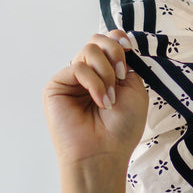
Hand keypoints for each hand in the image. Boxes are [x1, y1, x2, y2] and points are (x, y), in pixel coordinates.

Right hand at [43, 30, 148, 169]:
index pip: (108, 42)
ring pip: (89, 50)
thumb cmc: (122, 128)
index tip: (129, 47)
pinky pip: (78, 67)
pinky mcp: (57, 85)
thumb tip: (118, 41)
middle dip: (115, 53)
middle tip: (122, 75)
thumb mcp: (135, 91)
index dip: (118, 39)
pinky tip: (101, 101)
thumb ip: (127, 64)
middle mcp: (89, 74)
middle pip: (98, 40)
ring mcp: (72, 79)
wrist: (104, 153)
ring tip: (111, 98)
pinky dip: (94, 83)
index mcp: (107, 74)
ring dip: (106, 72)